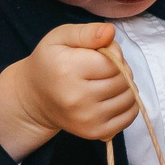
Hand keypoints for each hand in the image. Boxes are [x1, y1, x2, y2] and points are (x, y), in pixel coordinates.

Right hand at [0, 23, 135, 159]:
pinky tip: (112, 97)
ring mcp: (86, 118)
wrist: (34, 98)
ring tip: (107, 82)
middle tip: (103, 68)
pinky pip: (128, 117)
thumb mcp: (61, 38)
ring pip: (129, 98)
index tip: (100, 54)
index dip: (113, 54)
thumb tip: (109, 32)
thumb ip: (86, 31)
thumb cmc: (50, 62)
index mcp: (67, 70)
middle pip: (123, 80)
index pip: (114, 62)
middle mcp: (76, 98)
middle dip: (120, 70)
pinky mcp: (94, 132)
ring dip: (125, 87)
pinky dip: (127, 105)